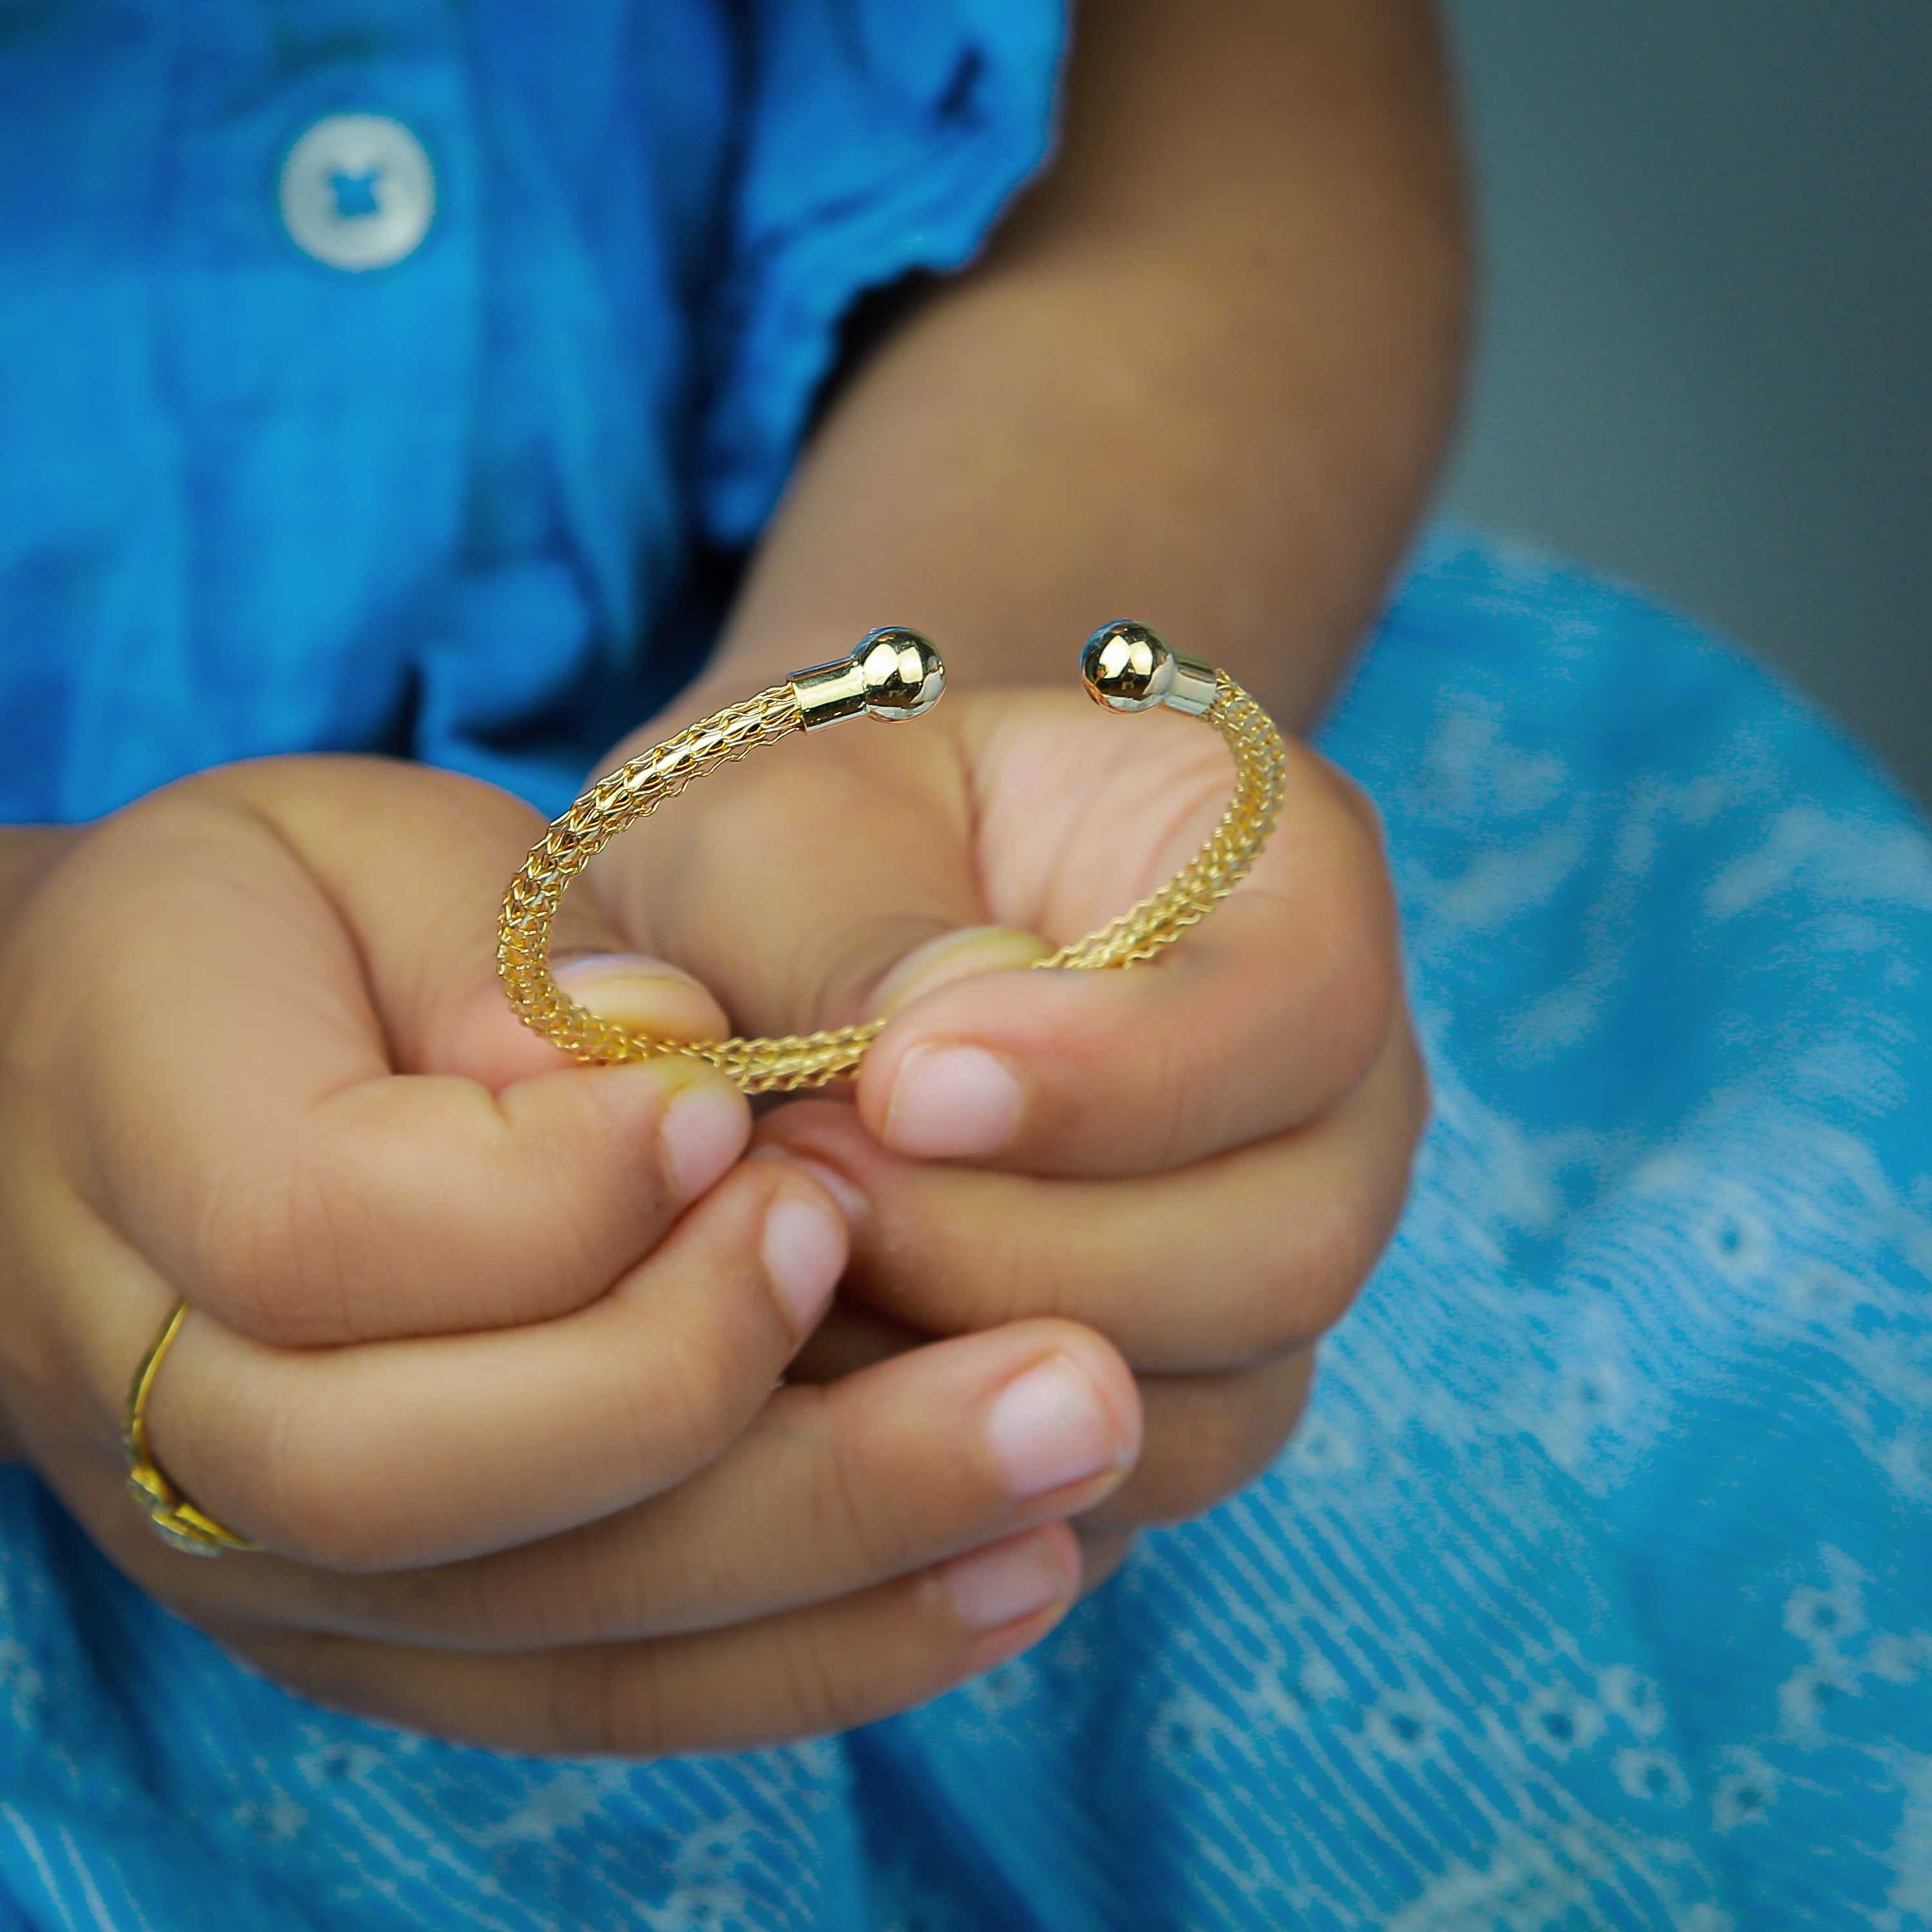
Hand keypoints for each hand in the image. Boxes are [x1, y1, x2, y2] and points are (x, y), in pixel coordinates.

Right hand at [0, 758, 1140, 1752]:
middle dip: (743, 1403)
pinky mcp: (388, 1637)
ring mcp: (270, 1560)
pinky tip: (1005, 1575)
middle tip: (1023, 1339)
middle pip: (430, 1484)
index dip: (562, 1191)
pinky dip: (809, 1651)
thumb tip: (680, 1079)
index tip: (738, 1109)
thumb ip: (504, 977)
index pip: (329, 1236)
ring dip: (833, 1557)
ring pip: (540, 1628)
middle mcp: (157, 1400)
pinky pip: (593, 1691)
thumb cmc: (268, 931)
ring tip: (1069, 1459)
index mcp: (128, 1142)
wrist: (110, 1084)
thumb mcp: (366, 866)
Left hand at [580, 675, 1427, 1584]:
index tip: (901, 1084)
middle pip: (1288, 1250)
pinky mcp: (1168, 1398)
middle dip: (1022, 1251)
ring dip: (974, 1378)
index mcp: (1283, 879)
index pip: (1298, 1003)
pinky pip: (1109, 1501)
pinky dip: (957, 1479)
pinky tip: (812, 1375)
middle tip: (810, 1185)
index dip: (1115, 1075)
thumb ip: (848, 937)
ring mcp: (1259, 1264)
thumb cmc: (796, 849)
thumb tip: (934, 1083)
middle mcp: (1322, 1098)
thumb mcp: (780, 835)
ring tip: (786, 1272)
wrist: (768, 948)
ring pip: (1210, 1413)